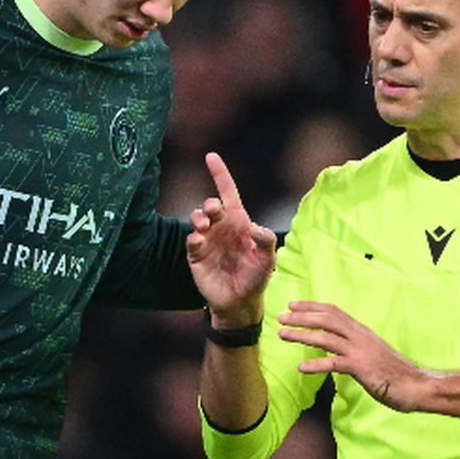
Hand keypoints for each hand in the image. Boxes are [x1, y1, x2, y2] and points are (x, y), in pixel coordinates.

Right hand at [186, 152, 277, 324]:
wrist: (241, 302)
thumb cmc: (256, 276)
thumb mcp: (268, 258)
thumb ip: (265, 240)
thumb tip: (255, 228)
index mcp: (239, 222)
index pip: (228, 193)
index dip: (220, 174)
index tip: (211, 156)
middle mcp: (221, 227)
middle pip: (211, 206)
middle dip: (210, 204)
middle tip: (214, 211)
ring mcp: (207, 240)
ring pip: (197, 219)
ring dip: (199, 217)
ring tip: (204, 225)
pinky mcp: (196, 256)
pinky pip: (191, 241)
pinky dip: (194, 238)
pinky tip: (199, 241)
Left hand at [279, 301, 426, 411]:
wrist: (416, 386)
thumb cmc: (394, 373)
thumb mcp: (373, 352)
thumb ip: (355, 346)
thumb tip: (337, 344)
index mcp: (362, 331)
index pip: (334, 311)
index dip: (312, 306)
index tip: (293, 304)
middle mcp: (360, 336)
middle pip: (326, 319)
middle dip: (302, 316)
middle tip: (281, 316)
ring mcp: (360, 351)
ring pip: (326, 337)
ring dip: (302, 335)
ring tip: (283, 335)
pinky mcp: (361, 368)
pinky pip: (334, 363)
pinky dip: (316, 364)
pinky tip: (301, 367)